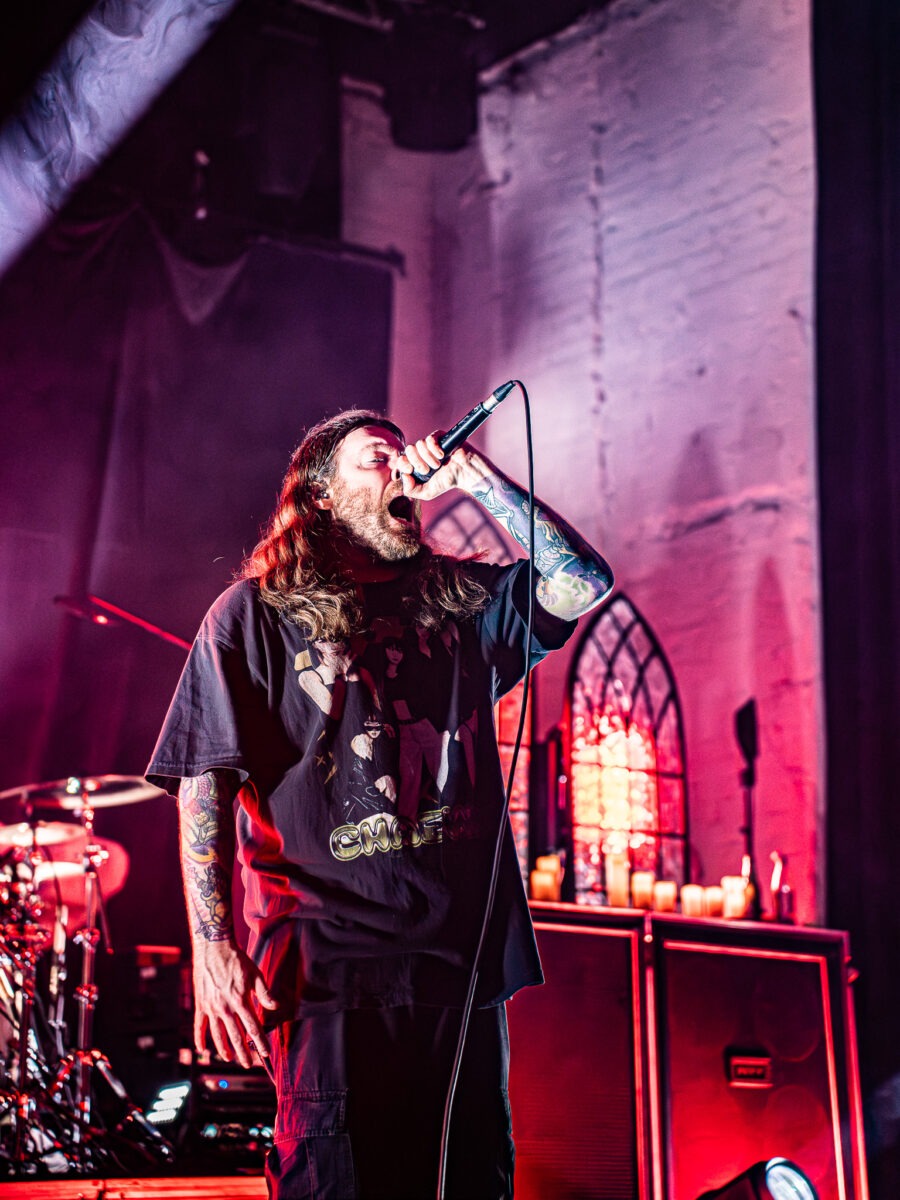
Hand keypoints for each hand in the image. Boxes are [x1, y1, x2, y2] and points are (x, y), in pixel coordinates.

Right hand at [192, 938, 278, 1068]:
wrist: (213, 948)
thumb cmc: (236, 960)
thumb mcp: (255, 973)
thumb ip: (265, 992)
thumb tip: (275, 1007)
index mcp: (240, 1001)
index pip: (253, 1027)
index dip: (260, 1042)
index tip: (265, 1053)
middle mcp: (225, 1007)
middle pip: (236, 1035)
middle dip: (243, 1052)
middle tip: (248, 1063)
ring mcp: (211, 1007)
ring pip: (218, 1034)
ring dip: (224, 1049)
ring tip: (229, 1059)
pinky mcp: (201, 1004)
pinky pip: (199, 1026)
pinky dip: (200, 1038)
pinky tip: (202, 1050)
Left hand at [398, 433, 486, 500]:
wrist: (465, 474)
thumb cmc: (447, 482)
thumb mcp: (426, 492)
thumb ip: (411, 490)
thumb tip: (404, 476)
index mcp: (416, 463)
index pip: (401, 458)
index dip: (403, 464)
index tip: (410, 470)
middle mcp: (421, 452)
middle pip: (409, 450)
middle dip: (417, 462)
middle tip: (427, 471)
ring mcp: (431, 444)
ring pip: (419, 444)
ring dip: (428, 458)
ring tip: (438, 465)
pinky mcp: (440, 437)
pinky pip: (430, 438)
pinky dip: (434, 448)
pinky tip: (442, 455)